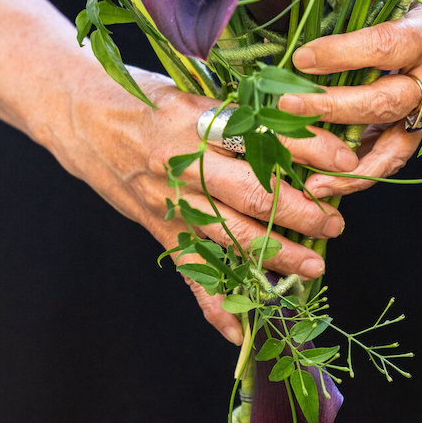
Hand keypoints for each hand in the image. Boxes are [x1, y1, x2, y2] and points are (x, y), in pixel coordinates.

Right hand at [49, 63, 358, 343]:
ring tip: (313, 265)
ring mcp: (168, 199)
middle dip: (300, 212)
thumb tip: (301, 124)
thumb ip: (238, 112)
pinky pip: (190, 271)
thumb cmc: (141, 94)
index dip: (309, 147)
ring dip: (276, 256)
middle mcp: (182, 162)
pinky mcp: (158, 225)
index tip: (345, 157)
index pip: (264, 135)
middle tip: (334, 222)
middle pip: (252, 194)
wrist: (76, 114)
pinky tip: (240, 331)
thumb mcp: (191, 90)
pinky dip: (214, 306)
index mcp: (196, 118)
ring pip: (229, 236)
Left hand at [279, 0, 421, 198]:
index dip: (341, 55)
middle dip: (332, 107)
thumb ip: (366, 12)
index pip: (384, 47)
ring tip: (308, 175)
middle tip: (287, 106)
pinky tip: (327, 183)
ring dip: (346, 163)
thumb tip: (306, 34)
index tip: (302, 58)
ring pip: (393, 146)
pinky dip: (361, 175)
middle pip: (385, 101)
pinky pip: (395, 158)